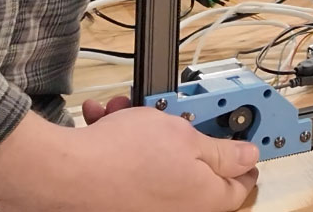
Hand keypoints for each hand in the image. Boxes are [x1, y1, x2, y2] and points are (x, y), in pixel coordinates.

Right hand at [0, 106, 258, 211]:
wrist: (64, 173)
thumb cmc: (124, 159)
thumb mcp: (186, 137)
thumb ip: (223, 150)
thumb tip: (248, 156)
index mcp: (205, 200)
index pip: (241, 182)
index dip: (243, 152)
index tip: (240, 132)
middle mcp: (179, 210)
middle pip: (194, 164)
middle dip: (182, 130)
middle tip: (173, 111)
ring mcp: (147, 206)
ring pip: (158, 159)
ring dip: (144, 128)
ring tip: (129, 111)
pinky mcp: (120, 199)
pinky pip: (130, 166)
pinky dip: (120, 141)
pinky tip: (107, 121)